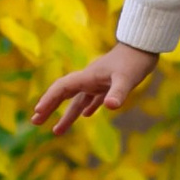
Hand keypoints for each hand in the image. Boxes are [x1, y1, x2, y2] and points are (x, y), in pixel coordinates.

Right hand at [33, 43, 158, 135]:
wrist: (144, 46)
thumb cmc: (134, 61)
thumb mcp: (127, 79)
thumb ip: (118, 93)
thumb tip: (110, 107)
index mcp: (87, 77)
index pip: (62, 89)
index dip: (49, 100)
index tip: (38, 112)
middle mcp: (89, 79)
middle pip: (63, 94)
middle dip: (49, 107)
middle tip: (35, 122)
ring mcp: (98, 82)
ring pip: (77, 100)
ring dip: (67, 115)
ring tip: (56, 132)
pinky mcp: (109, 84)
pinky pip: (92, 98)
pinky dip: (86, 107)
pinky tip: (86, 115)